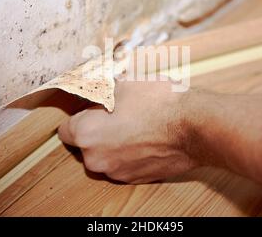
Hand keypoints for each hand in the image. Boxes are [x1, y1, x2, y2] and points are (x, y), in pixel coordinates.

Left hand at [58, 80, 197, 183]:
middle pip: (85, 144)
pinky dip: (130, 152)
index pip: (65, 129)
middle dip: (96, 129)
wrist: (196, 126)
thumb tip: (93, 85)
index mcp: (88, 135)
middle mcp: (98, 159)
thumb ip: (100, 87)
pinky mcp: (138, 178)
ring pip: (105, 154)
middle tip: (116, 111)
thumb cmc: (160, 103)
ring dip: (113, 141)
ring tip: (135, 122)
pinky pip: (124, 163)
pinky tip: (146, 135)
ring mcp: (118, 172)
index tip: (90, 108)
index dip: (78, 115)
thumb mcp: (124, 82)